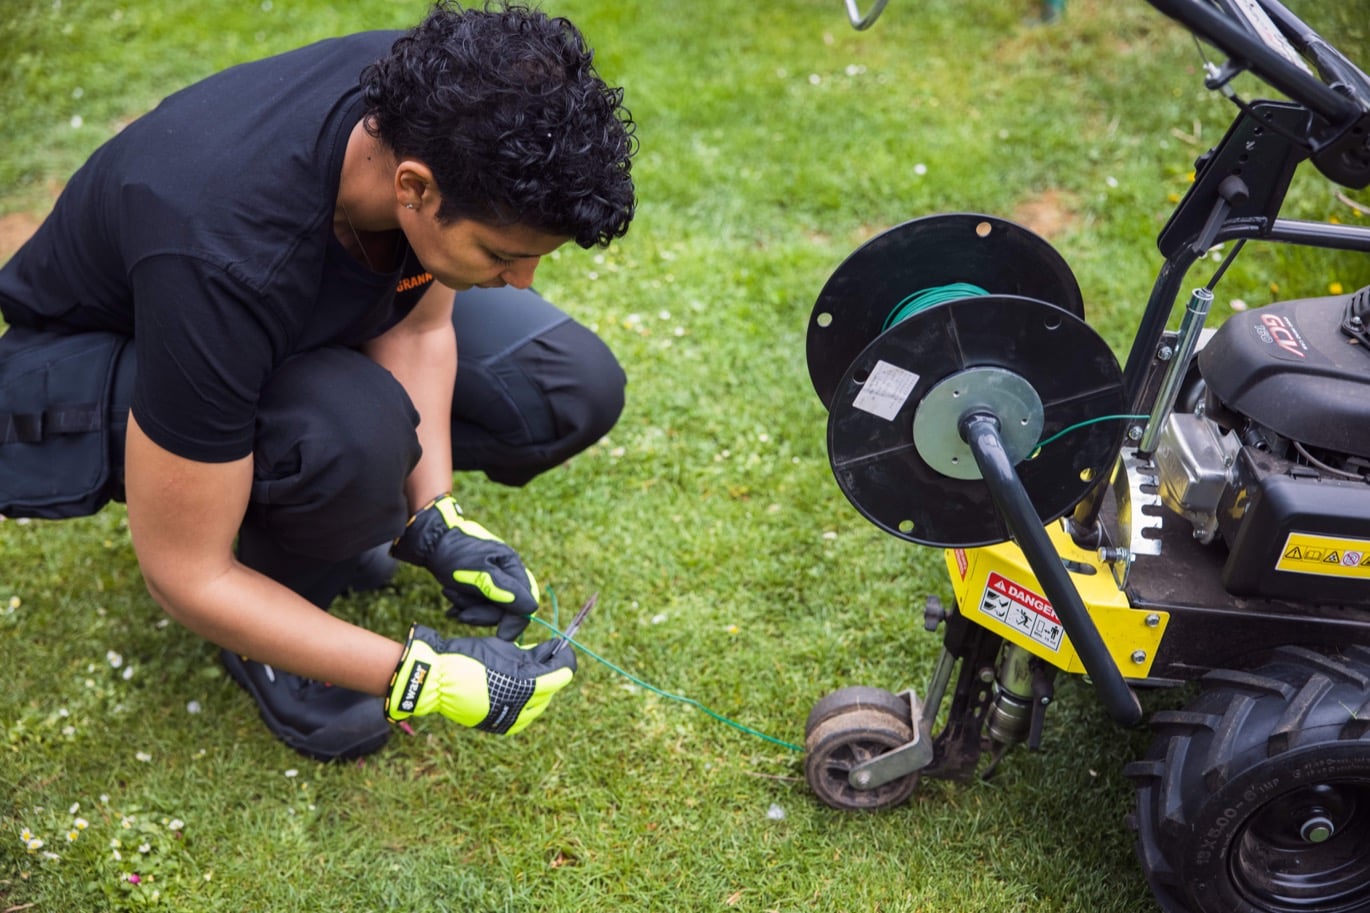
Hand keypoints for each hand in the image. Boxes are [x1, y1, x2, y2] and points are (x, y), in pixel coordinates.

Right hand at [384, 624, 576, 734]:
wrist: (436, 681)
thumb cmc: (469, 657)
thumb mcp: (503, 649)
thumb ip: (529, 654)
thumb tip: (550, 652)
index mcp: (525, 683)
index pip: (560, 674)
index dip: (565, 659)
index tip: (563, 648)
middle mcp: (522, 705)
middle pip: (551, 690)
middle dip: (552, 672)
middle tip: (546, 655)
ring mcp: (510, 719)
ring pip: (539, 705)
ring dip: (540, 689)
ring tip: (529, 671)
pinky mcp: (500, 727)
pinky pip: (523, 717)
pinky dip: (526, 703)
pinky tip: (518, 690)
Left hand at [390, 494, 539, 639]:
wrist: (429, 541)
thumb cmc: (454, 554)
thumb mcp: (480, 573)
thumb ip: (505, 591)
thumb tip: (531, 609)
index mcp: (513, 567)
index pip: (526, 603)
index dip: (515, 621)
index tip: (499, 636)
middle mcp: (507, 574)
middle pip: (507, 609)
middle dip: (482, 613)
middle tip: (460, 612)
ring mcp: (493, 579)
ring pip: (490, 609)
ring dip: (468, 607)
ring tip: (449, 593)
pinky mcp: (479, 584)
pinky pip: (478, 604)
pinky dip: (463, 605)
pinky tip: (450, 598)